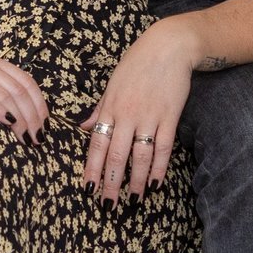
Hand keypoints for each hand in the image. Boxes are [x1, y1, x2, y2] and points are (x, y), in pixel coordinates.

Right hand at [0, 55, 47, 138]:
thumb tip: (32, 121)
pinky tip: (7, 124)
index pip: (27, 82)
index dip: (39, 105)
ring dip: (19, 118)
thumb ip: (3, 97)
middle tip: (36, 138)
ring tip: (24, 137)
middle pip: (19, 90)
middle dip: (32, 116)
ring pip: (5, 94)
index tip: (45, 126)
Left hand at [80, 21, 197, 201]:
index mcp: (110, 108)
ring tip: (132, 200)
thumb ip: (99, 109)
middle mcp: (127, 115)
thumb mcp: (111, 84)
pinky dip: (159, 167)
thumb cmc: (136, 64)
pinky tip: (154, 183)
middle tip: (107, 205)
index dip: (92, 168)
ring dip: (135, 180)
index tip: (87, 189)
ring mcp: (149, 116)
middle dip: (111, 183)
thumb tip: (83, 128)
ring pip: (140, 156)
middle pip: (116, 156)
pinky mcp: (170, 117)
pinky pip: (163, 147)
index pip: (97, 144)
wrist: (168, 46)